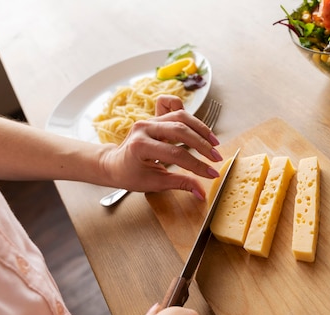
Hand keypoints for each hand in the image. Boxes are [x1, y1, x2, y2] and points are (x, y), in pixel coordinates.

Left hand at [100, 95, 222, 199]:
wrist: (114, 163)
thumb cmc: (131, 175)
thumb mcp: (155, 183)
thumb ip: (180, 184)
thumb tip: (202, 192)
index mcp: (140, 146)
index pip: (176, 154)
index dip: (197, 165)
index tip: (212, 174)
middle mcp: (145, 128)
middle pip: (181, 131)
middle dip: (202, 146)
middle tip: (216, 158)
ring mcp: (150, 119)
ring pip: (181, 117)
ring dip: (200, 129)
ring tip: (214, 143)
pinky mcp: (155, 116)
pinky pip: (172, 106)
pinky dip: (186, 112)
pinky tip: (197, 125)